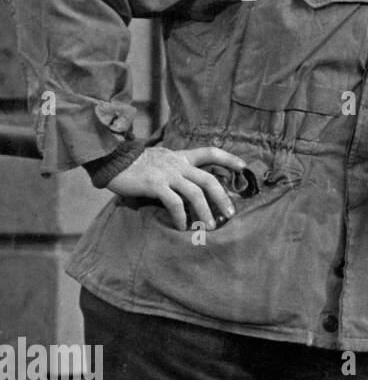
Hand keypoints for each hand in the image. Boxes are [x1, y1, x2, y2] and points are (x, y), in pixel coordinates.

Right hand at [107, 146, 245, 230]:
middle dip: (223, 198)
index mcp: (181, 157)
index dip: (229, 159)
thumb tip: (189, 187)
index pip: (210, 152)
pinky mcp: (155, 184)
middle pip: (209, 179)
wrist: (110, 160)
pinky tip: (183, 226)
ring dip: (205, 212)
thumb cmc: (135, 165)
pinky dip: (180, 216)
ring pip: (195, 193)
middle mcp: (178, 164)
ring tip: (209, 226)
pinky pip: (174, 203)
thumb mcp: (160, 160)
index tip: (244, 166)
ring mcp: (167, 174)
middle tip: (230, 214)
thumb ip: (175, 170)